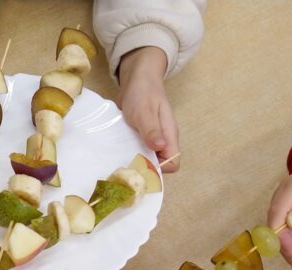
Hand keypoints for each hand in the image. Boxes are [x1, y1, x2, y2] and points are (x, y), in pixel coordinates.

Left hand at [116, 47, 179, 170]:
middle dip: (145, 169)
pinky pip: (136, 151)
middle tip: (127, 166)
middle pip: (159, 165)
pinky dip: (129, 154)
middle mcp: (162, 140)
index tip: (143, 166)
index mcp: (169, 136)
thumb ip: (152, 130)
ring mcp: (151, 139)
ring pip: (147, 159)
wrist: (137, 78)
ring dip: (135, 162)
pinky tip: (118, 153)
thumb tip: (160, 147)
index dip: (160, 168)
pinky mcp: (140, 137)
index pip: (173, 163)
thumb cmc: (143, 92)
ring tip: (120, 161)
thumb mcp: (145, 111)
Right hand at [267, 170, 291, 269]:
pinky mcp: (289, 217)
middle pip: (278, 227)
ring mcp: (286, 207)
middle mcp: (284, 197)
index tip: (291, 253)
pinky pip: (291, 236)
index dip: (280, 235)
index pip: (278, 213)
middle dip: (290, 250)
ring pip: (284, 235)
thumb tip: (290, 221)